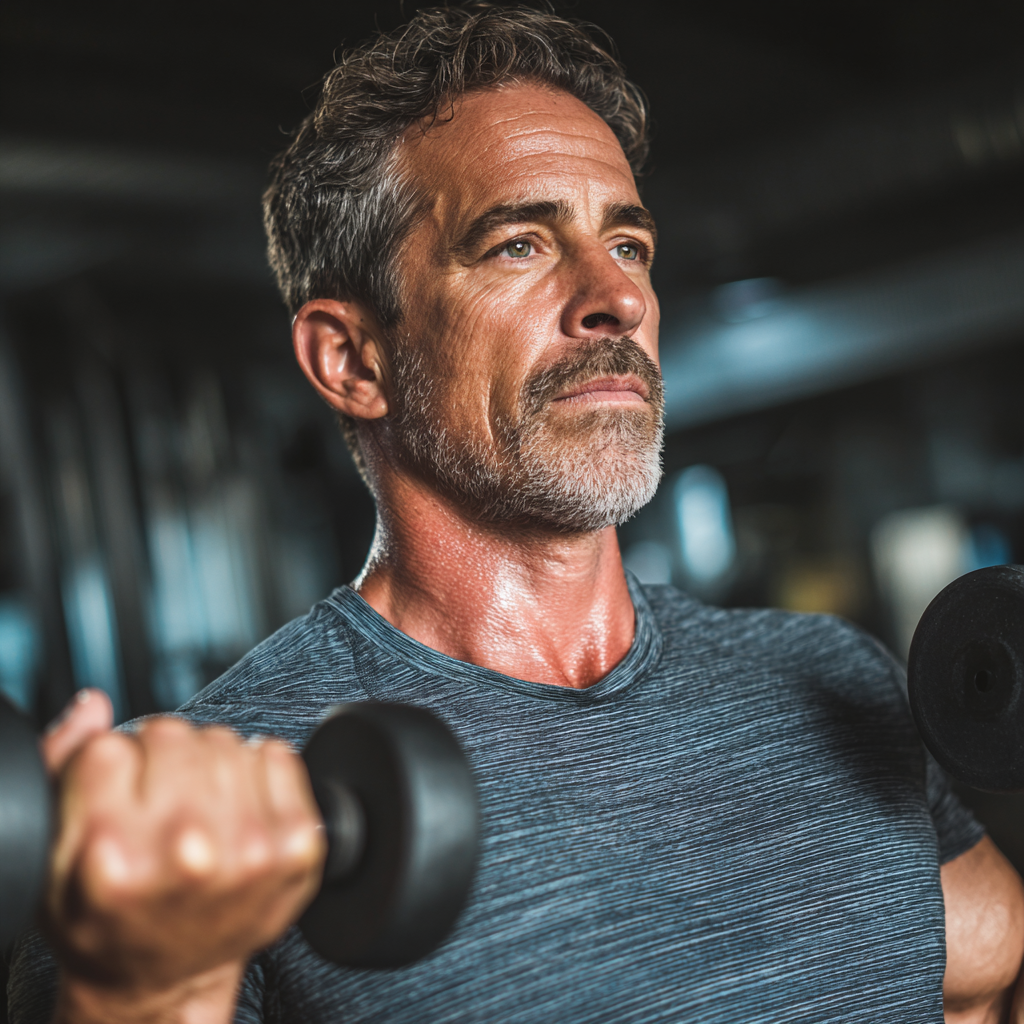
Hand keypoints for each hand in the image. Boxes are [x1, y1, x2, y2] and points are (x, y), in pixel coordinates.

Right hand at [40, 691, 325, 1023]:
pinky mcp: (297, 844)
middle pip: (171, 734)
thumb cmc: (109, 920)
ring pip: (223, 739)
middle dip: (159, 760)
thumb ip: (62, 770)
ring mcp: (250, 847)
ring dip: (208, 764)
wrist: (166, 980)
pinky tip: (236, 810)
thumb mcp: (52, 864)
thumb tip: (95, 707)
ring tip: (197, 811)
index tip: (118, 797)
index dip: (110, 765)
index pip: (109, 747)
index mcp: (113, 855)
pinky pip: (275, 753)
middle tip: (159, 805)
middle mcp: (187, 850)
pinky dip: (257, 771)